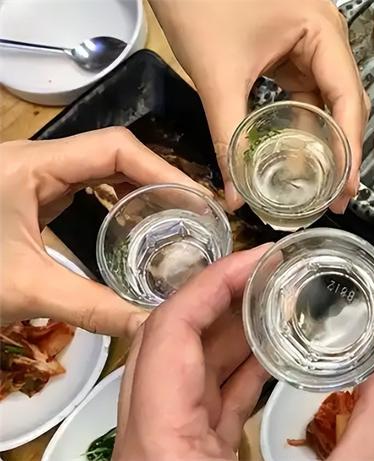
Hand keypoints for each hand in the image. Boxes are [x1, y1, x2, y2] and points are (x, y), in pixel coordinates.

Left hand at [0, 128, 201, 336]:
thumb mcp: (28, 289)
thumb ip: (93, 307)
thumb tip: (152, 327)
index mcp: (32, 166)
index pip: (115, 148)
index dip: (162, 170)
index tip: (196, 202)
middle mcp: (36, 162)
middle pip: (113, 154)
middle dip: (158, 179)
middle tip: (196, 214)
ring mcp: (33, 177)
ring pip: (100, 168)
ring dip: (140, 187)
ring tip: (178, 216)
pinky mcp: (32, 195)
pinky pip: (85, 186)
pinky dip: (117, 199)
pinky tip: (137, 222)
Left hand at [114, 244, 373, 460]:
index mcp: (163, 446)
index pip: (167, 332)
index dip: (213, 282)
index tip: (264, 257)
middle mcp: (150, 444)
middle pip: (171, 341)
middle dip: (227, 297)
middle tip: (280, 271)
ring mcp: (164, 455)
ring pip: (184, 370)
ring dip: (232, 331)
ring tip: (283, 302)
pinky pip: (200, 402)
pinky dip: (236, 371)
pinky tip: (274, 357)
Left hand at [150, 0, 367, 211]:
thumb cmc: (199, 3)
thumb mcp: (217, 76)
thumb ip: (228, 138)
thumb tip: (236, 195)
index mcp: (321, 32)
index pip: (347, 99)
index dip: (350, 149)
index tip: (346, 190)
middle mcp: (325, 38)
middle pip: (345, 103)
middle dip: (342, 151)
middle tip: (336, 197)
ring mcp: (309, 44)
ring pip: (327, 102)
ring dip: (323, 142)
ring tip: (320, 185)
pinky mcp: (290, 51)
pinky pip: (305, 94)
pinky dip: (302, 125)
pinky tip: (296, 154)